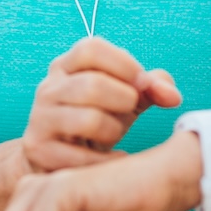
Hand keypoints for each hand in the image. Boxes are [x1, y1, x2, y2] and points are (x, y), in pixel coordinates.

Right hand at [21, 36, 181, 172]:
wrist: (59, 160)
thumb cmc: (99, 120)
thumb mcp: (125, 98)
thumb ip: (152, 87)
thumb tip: (172, 95)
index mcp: (66, 66)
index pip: (91, 48)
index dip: (124, 64)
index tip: (142, 83)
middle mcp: (48, 87)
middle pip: (93, 84)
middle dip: (124, 100)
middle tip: (130, 110)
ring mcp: (40, 118)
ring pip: (89, 120)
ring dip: (114, 130)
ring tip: (116, 135)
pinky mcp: (38, 149)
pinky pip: (82, 157)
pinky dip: (108, 161)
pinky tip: (115, 159)